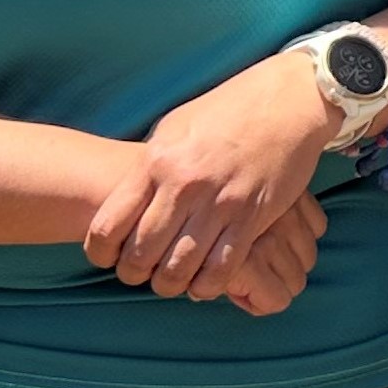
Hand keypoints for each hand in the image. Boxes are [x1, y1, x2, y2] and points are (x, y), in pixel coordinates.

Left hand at [84, 51, 335, 298]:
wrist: (287, 101)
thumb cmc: (227, 111)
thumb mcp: (174, 128)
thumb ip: (150, 164)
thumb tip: (128, 196)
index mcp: (157, 162)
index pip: (109, 225)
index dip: (100, 253)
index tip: (108, 259)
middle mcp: (184, 185)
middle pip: (141, 254)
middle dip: (134, 274)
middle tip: (140, 275)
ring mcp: (219, 203)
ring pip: (179, 268)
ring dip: (169, 285)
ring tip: (171, 282)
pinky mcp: (252, 216)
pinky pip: (221, 267)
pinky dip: (207, 286)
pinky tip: (204, 284)